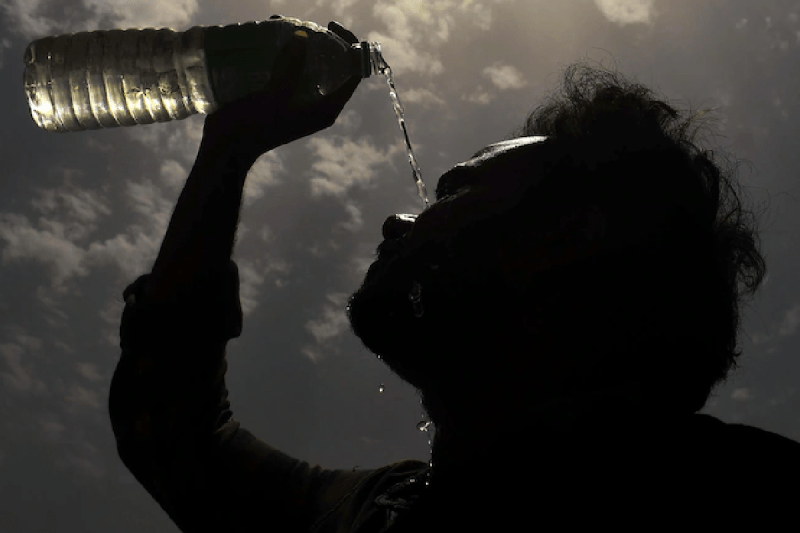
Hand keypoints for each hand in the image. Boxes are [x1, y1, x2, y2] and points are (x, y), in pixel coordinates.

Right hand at [201, 20, 362, 163]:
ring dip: (300, 44)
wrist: (227, 147)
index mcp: (326, 109)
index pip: (352, 74)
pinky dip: (284, 53)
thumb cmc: (254, 127)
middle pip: (333, 67)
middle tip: (304, 24)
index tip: (332, 27)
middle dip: (321, 42)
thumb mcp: (275, 96)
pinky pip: (291, 69)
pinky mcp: (283, 96)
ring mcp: (300, 100)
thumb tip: (303, 36)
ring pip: (309, 66)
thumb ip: (292, 68)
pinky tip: (270, 36)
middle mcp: (318, 104)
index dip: (350, 48)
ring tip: (281, 24)